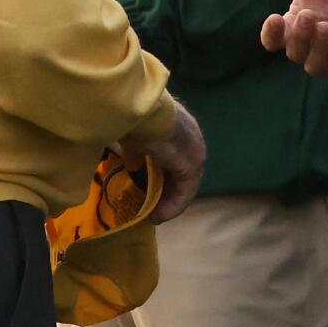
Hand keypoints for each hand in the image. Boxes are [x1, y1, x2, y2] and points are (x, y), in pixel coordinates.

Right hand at [120, 99, 205, 224]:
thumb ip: (136, 151)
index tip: (145, 191)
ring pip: (183, 184)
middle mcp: (191, 138)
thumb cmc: (133, 118)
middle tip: (149, 209)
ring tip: (153, 216)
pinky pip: (185, 192)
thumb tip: (133, 164)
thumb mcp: (133, 137)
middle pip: (179, 172)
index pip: (173, 158)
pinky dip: (172, 206)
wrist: (141, 110)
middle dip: (164, 191)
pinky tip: (157, 216)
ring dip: (168, 202)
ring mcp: (195, 151)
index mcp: (177, 128)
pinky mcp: (192, 164)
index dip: (160, 177)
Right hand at [245, 0, 327, 81]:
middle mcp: (309, 44)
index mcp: (294, 24)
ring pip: (314, 66)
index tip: (274, 19)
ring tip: (325, 27)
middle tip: (310, 16)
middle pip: (294, 52)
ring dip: (316, 49)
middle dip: (299, 36)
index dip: (270, 34)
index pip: (273, 39)